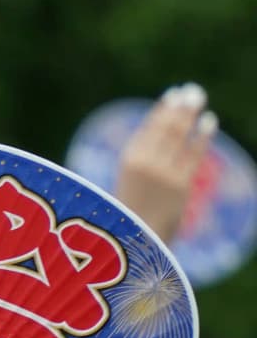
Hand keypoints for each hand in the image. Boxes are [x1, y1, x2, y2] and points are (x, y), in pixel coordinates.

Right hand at [115, 83, 215, 246]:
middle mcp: (145, 163)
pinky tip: (210, 121)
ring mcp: (164, 173)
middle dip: (180, 107)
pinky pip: (194, 153)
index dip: (162, 110)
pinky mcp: (181, 185)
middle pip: (166, 127)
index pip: (149, 127)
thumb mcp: (127, 183)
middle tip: (191, 91)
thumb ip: (142, 161)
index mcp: (127, 162)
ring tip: (199, 98)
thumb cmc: (127, 217)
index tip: (173, 95)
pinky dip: (203, 135)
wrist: (132, 246)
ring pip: (180, 136)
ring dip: (191, 114)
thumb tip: (162, 136)